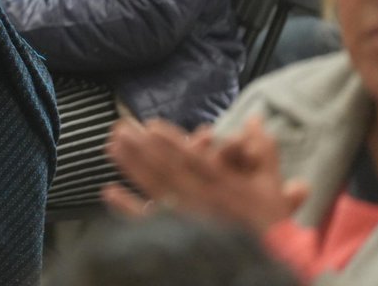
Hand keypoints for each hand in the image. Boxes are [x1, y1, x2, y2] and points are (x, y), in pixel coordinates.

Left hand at [103, 116, 307, 234]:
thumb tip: (254, 118)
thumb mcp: (270, 185)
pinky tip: (108, 191)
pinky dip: (127, 207)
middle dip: (141, 147)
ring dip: (131, 166)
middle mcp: (203, 201)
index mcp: (225, 186)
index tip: (149, 125)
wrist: (269, 259)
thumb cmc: (268, 223)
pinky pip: (149, 221)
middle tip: (119, 128)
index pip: (194, 160)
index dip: (171, 142)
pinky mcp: (178, 234)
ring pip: (155, 188)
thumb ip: (262, 149)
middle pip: (166, 170)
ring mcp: (188, 218)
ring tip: (111, 147)